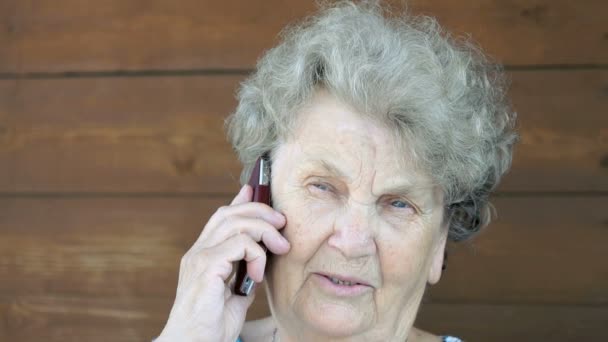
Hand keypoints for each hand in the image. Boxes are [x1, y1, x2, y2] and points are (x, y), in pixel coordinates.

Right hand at [156, 185, 288, 341]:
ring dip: (264, 230)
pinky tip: (258, 273)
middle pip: (229, 213)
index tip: (256, 189)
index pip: (222, 217)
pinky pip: (238, 244)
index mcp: (204, 255)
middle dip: (260, 211)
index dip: (240, 200)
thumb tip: (262, 258)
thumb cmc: (212, 324)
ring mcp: (199, 258)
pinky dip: (255, 254)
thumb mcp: (236, 293)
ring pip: (235, 223)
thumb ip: (245, 272)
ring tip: (280, 247)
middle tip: (282, 224)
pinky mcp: (206, 268)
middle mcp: (198, 251)